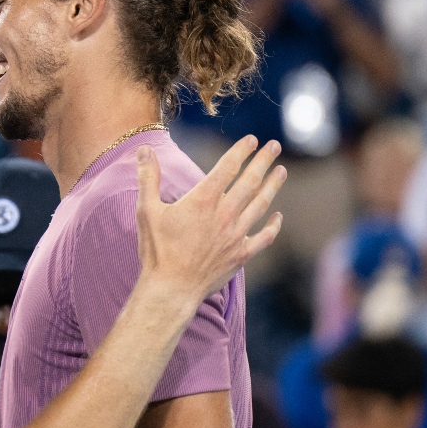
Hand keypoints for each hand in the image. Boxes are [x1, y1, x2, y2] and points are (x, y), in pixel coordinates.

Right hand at [135, 136, 284, 301]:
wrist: (171, 288)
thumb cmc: (157, 249)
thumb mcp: (146, 210)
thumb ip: (148, 177)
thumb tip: (144, 149)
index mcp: (203, 200)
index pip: (228, 167)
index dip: (241, 151)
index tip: (251, 139)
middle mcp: (224, 214)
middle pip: (250, 181)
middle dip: (264, 161)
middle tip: (275, 145)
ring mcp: (236, 235)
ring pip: (261, 204)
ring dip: (273, 185)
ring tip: (282, 171)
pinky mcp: (242, 254)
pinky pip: (264, 236)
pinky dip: (274, 225)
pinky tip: (278, 216)